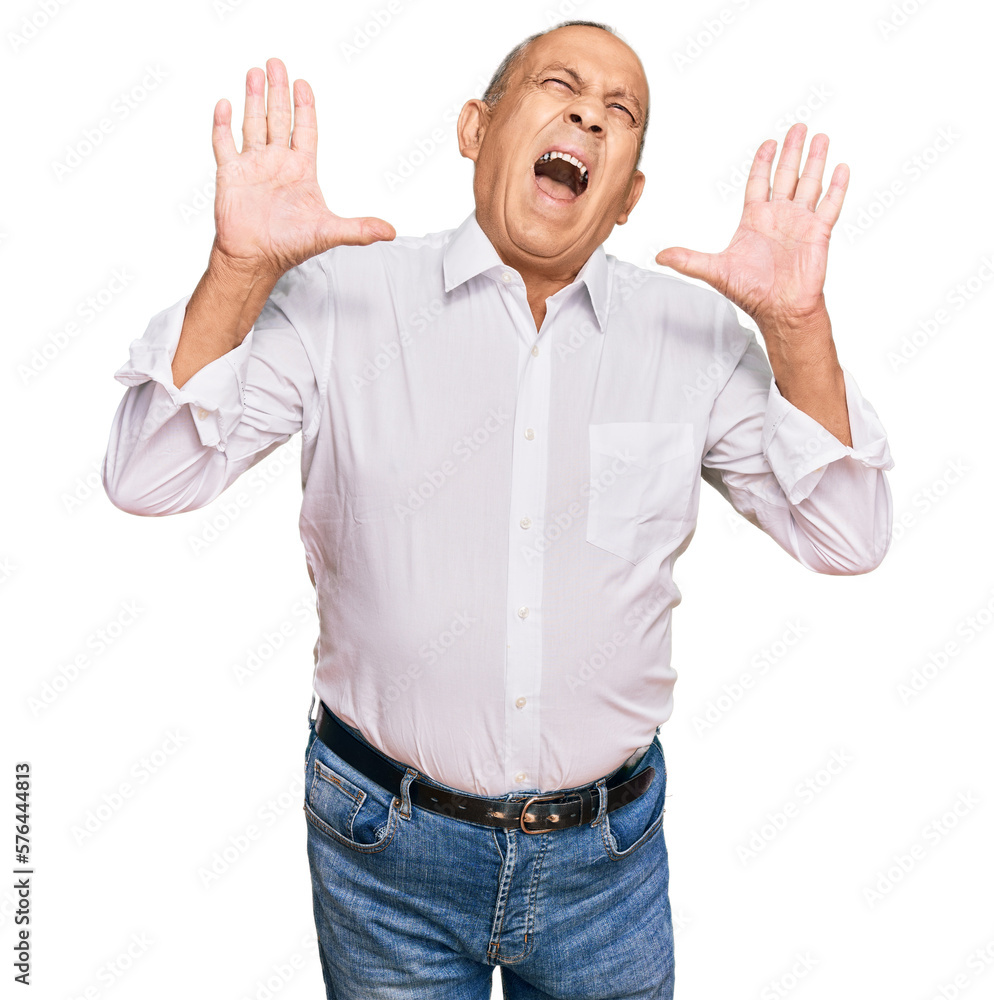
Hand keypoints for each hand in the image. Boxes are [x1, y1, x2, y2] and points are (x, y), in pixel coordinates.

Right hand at [210, 57, 394, 280]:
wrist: (254, 259)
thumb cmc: (289, 246)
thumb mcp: (328, 233)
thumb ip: (359, 229)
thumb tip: (390, 232)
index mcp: (301, 171)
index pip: (305, 131)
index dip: (305, 107)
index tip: (303, 84)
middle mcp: (277, 164)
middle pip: (279, 119)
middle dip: (278, 91)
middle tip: (277, 63)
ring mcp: (253, 167)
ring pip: (253, 124)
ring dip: (254, 99)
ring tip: (255, 73)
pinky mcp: (230, 174)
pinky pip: (224, 143)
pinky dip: (222, 124)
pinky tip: (225, 104)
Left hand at [655, 122, 848, 331]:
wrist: (779, 309)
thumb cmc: (750, 292)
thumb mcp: (714, 271)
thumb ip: (688, 260)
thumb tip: (659, 256)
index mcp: (755, 220)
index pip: (759, 183)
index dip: (763, 162)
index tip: (768, 143)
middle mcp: (779, 217)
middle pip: (786, 175)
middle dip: (791, 151)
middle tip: (798, 127)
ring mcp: (800, 223)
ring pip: (809, 184)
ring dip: (815, 161)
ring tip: (820, 138)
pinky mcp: (818, 232)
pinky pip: (830, 204)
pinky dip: (836, 186)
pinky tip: (841, 167)